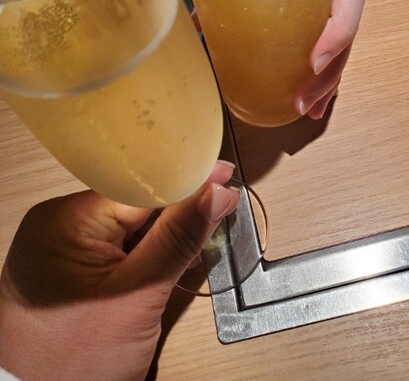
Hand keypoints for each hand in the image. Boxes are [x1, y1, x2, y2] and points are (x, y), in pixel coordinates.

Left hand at [0, 161, 239, 380]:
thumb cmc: (79, 357)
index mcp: (67, 219)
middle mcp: (61, 223)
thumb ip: (179, 239)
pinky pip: (118, 245)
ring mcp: (63, 246)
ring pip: (129, 224)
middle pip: (134, 203)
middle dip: (178, 208)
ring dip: (166, 231)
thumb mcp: (137, 296)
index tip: (225, 173)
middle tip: (222, 203)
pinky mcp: (71, 267)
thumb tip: (217, 192)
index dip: (185, 180)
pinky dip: (147, 250)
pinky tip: (172, 253)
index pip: (139, 187)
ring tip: (204, 226)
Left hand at [296, 0, 368, 118]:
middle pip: (347, 29)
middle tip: (303, 102)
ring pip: (343, 43)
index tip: (313, 62)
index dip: (337, 32)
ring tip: (310, 110)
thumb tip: (195, 18)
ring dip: (329, 82)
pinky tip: (314, 100)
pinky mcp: (325, 9)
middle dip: (329, 73)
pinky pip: (332, 44)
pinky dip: (324, 73)